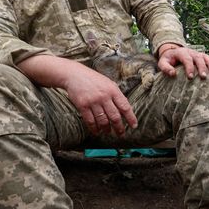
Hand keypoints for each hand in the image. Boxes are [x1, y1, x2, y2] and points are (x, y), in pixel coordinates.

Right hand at [17, 54, 137, 135]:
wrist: (74, 75)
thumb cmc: (94, 80)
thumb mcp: (109, 84)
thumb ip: (117, 95)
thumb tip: (125, 110)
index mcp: (113, 90)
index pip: (125, 107)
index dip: (130, 118)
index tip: (134, 126)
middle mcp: (104, 96)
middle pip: (115, 116)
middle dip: (119, 128)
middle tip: (121, 134)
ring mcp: (93, 101)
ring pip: (103, 121)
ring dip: (106, 129)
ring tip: (108, 132)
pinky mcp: (83, 106)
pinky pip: (90, 121)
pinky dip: (94, 128)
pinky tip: (97, 132)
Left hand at [156, 44, 208, 78]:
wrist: (173, 52)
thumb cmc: (168, 60)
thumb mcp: (162, 63)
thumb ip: (165, 68)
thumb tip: (172, 74)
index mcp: (181, 52)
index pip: (186, 59)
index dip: (189, 68)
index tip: (190, 77)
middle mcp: (191, 52)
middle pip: (198, 58)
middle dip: (201, 67)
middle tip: (203, 77)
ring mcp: (198, 54)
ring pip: (206, 57)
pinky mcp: (202, 56)